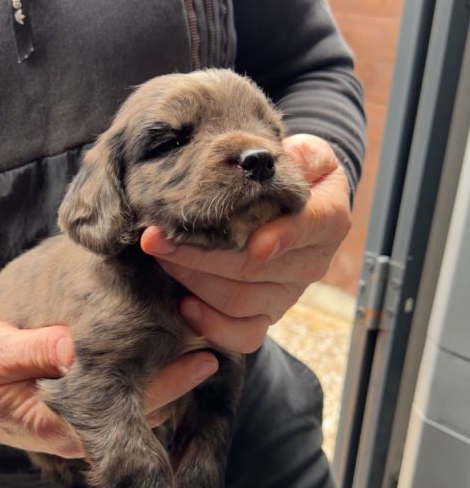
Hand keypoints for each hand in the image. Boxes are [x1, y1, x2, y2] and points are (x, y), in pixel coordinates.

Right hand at [0, 323, 218, 456]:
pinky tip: (173, 340)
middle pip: (149, 406)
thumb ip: (34, 349)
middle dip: (184, 375)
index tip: (204, 357)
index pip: (133, 406)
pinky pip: (128, 393)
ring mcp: (86, 422)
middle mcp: (83, 431)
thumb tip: (72, 344)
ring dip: (172, 373)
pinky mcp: (85, 406)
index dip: (171, 382)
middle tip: (220, 338)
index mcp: (65, 424)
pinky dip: (152, 369)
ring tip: (206, 334)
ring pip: (143, 402)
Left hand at [141, 134, 351, 352]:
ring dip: (194, 281)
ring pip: (241, 301)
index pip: (311, 226)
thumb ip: (290, 156)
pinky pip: (244, 336)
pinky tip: (184, 304)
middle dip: (202, 255)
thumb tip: (262, 166)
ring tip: (162, 257)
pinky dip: (212, 325)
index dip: (283, 236)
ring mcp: (288, 293)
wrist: (294, 199)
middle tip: (158, 237)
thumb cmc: (289, 169)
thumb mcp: (303, 151)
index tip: (253, 243)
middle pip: (256, 269)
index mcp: (329, 218)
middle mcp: (312, 263)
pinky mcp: (268, 314)